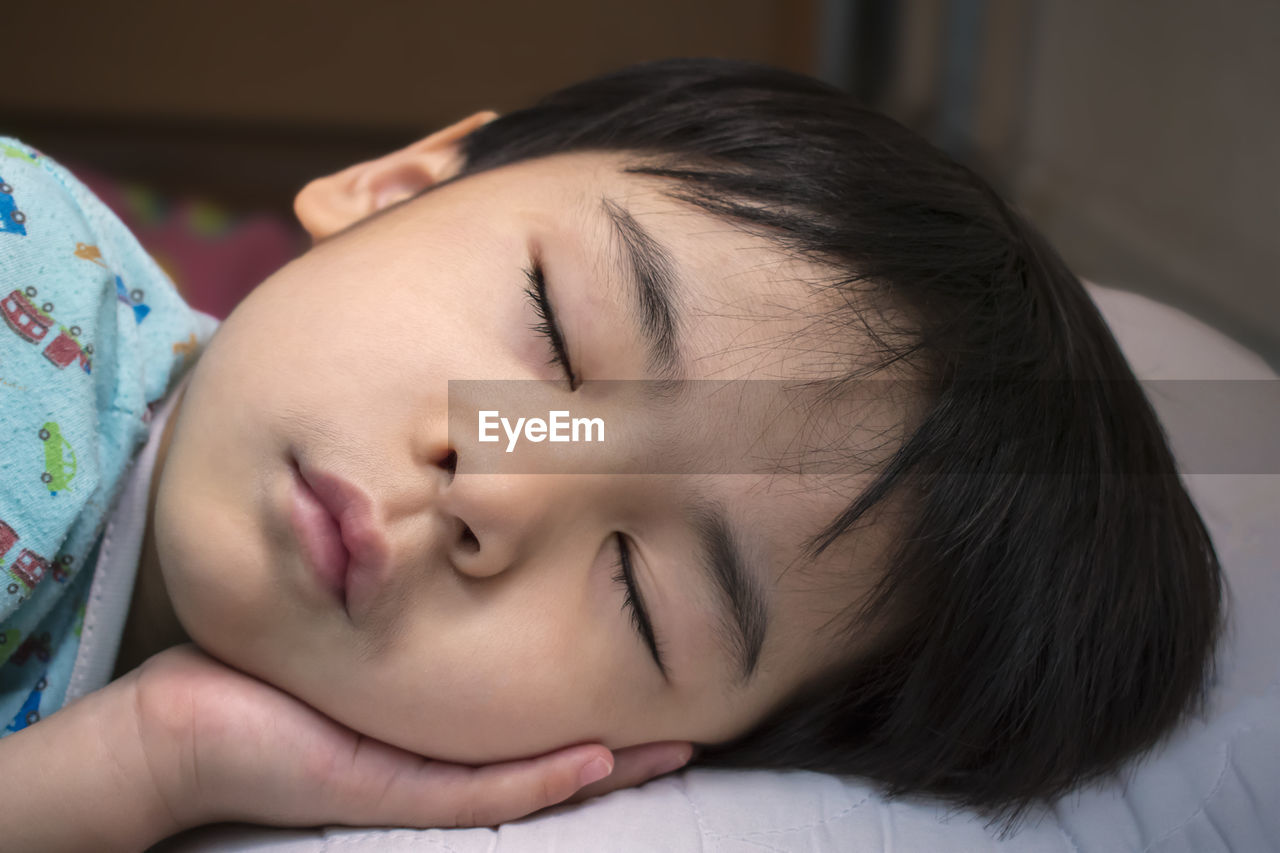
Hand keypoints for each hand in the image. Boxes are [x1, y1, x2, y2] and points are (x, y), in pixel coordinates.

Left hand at [127, 644, 692, 830]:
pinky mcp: (386, 789)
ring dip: (606, 769)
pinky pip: (477, 793)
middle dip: (621, 749)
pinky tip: (594, 761)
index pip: (525, 723)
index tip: (643, 682)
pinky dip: (540, 779)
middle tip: (689, 730)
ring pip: (531, 782)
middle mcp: (434, 761)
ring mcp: (416, 781)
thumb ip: (386, 588)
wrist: (177, 728)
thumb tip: (422, 526)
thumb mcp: (338, 621)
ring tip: (670, 749)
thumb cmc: (254, 673)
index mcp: (428, 726)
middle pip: (546, 759)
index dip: (590, 711)